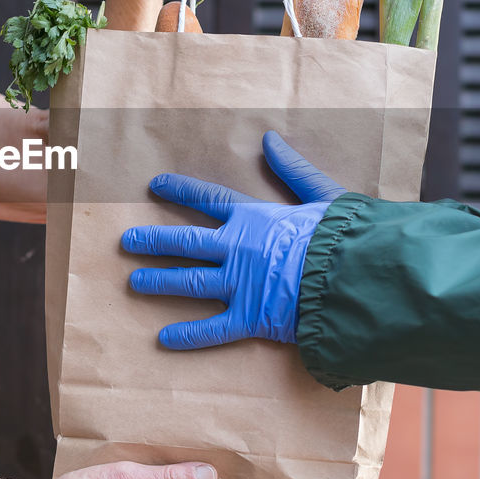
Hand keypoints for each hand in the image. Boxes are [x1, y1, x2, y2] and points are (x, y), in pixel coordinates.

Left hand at [122, 131, 345, 348]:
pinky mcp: (250, 317)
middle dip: (154, 240)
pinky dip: (188, 335)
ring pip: (189, 282)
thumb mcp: (322, 194)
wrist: (352, 278)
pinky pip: (212, 329)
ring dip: (160, 281)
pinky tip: (163, 339)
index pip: (209, 199)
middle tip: (127, 242)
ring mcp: (239, 284)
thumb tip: (269, 139)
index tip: (155, 185)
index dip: (181, 190)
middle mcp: (237, 249)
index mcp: (254, 218)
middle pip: (185, 242)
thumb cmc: (344, 236)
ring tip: (134, 282)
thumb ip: (293, 169)